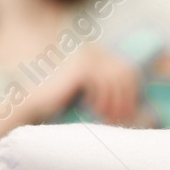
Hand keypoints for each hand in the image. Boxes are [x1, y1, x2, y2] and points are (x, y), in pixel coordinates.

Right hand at [18, 47, 141, 124]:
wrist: (34, 100)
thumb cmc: (61, 99)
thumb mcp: (90, 91)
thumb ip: (108, 89)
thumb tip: (134, 103)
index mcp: (98, 53)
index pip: (127, 70)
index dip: (132, 92)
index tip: (129, 112)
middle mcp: (95, 51)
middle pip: (125, 75)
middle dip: (127, 98)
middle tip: (121, 118)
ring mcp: (88, 57)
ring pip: (116, 81)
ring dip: (115, 102)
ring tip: (106, 117)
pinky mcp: (82, 68)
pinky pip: (103, 85)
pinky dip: (102, 99)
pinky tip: (92, 108)